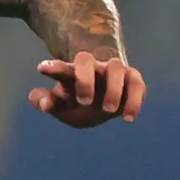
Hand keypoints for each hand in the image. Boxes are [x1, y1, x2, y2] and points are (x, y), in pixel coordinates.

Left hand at [29, 52, 145, 128]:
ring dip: (113, 89)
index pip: (61, 68)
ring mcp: (113, 72)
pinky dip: (134, 101)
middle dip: (84, 80)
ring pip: (116, 68)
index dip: (53, 68)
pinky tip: (126, 118)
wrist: (102, 103)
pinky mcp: (133, 80)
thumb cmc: (76, 102)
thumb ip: (45, 102)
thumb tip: (44, 104)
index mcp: (71, 73)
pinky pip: (137, 85)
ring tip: (108, 111)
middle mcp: (92, 68)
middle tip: (83, 102)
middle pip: (86, 60)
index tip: (42, 68)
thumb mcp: (59, 106)